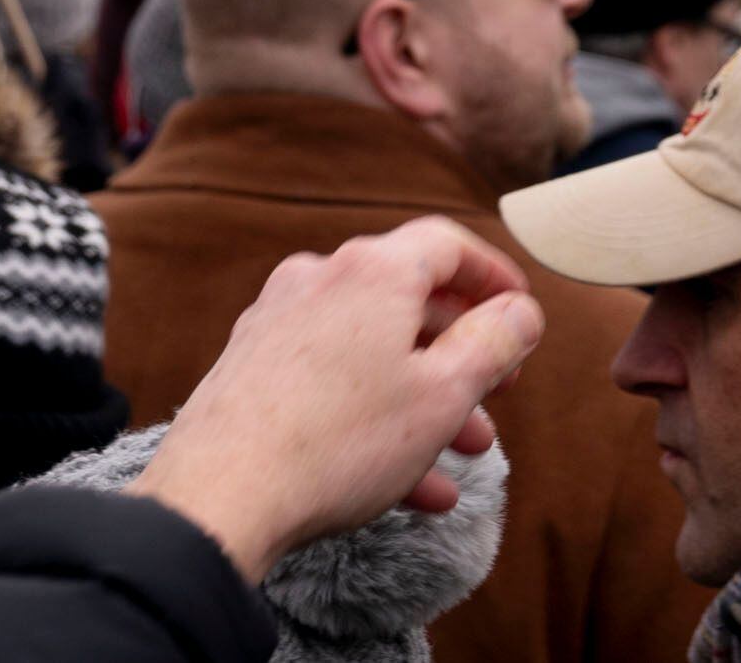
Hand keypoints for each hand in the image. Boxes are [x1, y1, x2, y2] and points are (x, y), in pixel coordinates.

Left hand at [132, 217, 546, 579]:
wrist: (219, 496)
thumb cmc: (340, 441)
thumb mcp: (442, 394)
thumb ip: (493, 343)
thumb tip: (521, 310)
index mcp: (374, 271)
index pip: (448, 244)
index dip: (494, 276)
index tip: (520, 313)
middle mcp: (321, 281)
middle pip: (409, 302)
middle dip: (461, 355)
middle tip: (497, 393)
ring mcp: (278, 324)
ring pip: (372, 353)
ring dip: (424, 399)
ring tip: (463, 452)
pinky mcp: (250, 369)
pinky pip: (331, 384)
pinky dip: (374, 419)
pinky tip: (414, 486)